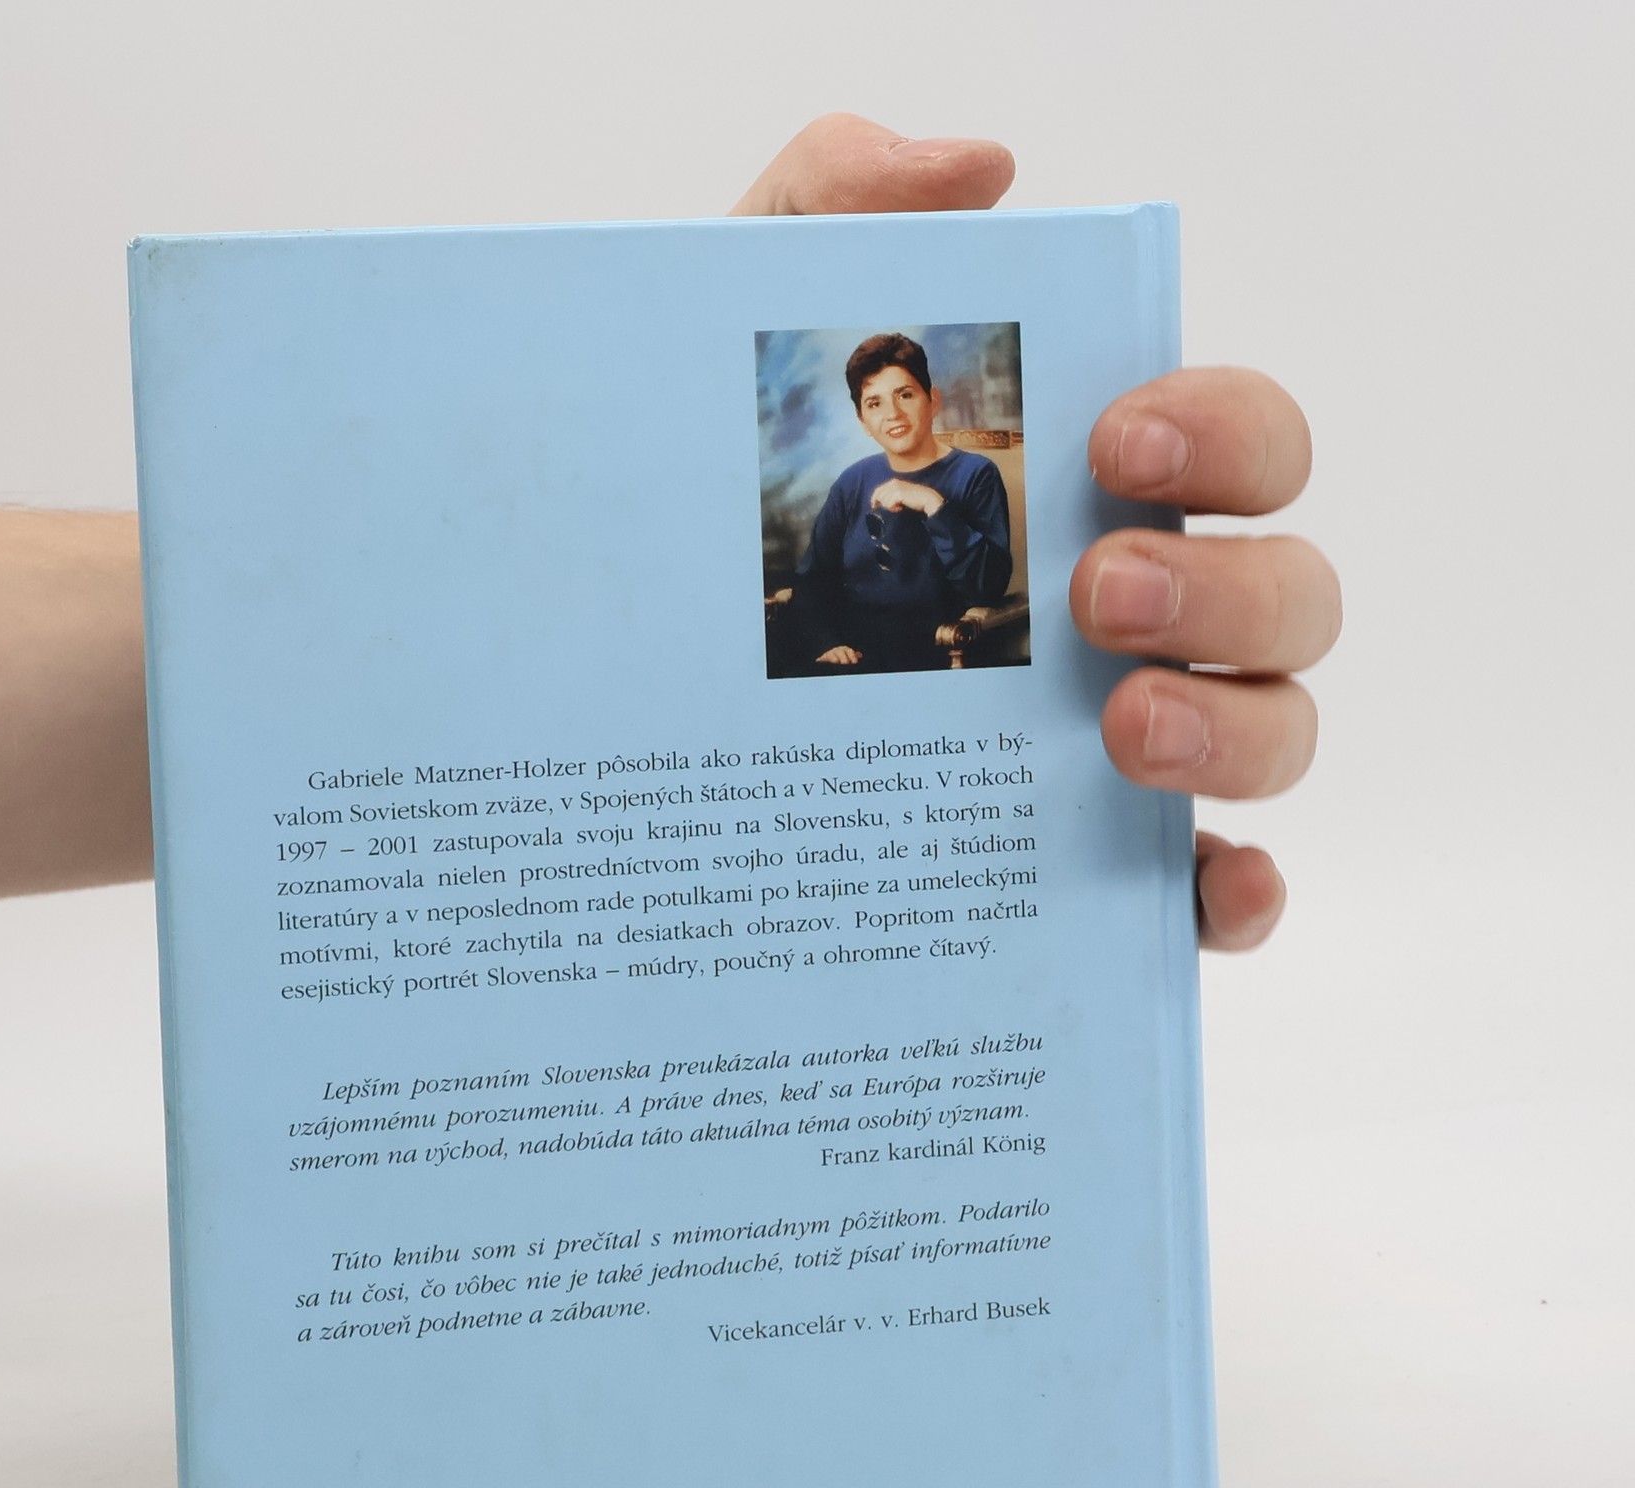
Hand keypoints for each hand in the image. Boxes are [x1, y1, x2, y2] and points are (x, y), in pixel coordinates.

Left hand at [732, 114, 1336, 952]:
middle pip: (1290, 593)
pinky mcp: (1100, 872)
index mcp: (1099, 495)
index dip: (1224, 430)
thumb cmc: (715, 513)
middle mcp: (1144, 619)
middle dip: (1224, 584)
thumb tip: (980, 169)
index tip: (1114, 439)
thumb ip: (833, 212)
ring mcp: (1135, 751)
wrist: (623, 698)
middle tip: (1093, 594)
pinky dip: (1239, 894)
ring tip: (1116, 730)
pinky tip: (1209, 889)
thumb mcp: (735, 349)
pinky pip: (1216, 892)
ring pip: (1280, 733)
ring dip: (1239, 730)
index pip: (1243, 440)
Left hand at [869, 479, 945, 514]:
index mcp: (893, 482)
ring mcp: (896, 487)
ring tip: (899, 508)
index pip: (878, 490)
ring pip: (883, 500)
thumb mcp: (901, 495)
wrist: (926, 499)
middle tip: (891, 508)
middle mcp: (893, 483)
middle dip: (882, 504)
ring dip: (889, 506)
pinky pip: (889, 504)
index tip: (874, 507)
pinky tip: (900, 508)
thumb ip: (891, 496)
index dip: (874, 499)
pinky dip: (893, 508)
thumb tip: (880, 503)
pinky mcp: (899, 493)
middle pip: (878, 495)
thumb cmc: (915, 499)